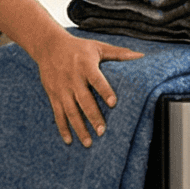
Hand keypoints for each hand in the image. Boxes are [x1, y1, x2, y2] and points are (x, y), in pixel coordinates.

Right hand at [31, 30, 144, 146]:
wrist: (49, 46)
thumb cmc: (78, 48)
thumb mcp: (98, 47)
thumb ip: (119, 53)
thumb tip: (141, 56)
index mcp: (85, 66)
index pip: (96, 80)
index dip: (105, 91)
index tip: (113, 103)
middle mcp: (72, 78)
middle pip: (83, 100)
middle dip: (92, 116)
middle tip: (102, 131)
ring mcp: (61, 88)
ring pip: (70, 111)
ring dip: (79, 128)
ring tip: (88, 142)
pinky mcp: (53, 95)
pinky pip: (57, 114)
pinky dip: (62, 128)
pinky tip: (69, 140)